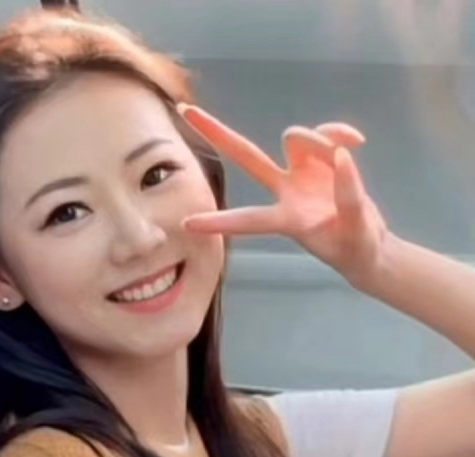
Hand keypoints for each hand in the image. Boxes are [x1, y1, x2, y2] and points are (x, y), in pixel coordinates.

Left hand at [178, 104, 389, 286]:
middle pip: (247, 156)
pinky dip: (339, 132)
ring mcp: (302, 174)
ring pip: (294, 139)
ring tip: (345, 152)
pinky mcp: (324, 162)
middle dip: (217, 134)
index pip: (247, 220)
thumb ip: (350, 196)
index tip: (185, 223)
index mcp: (286, 220)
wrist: (368, 247)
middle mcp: (286, 192)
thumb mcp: (357, 231)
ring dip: (317, 140)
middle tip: (184, 110)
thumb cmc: (355, 248)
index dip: (219, 222)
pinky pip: (327, 134)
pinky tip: (359, 141)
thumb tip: (342, 155)